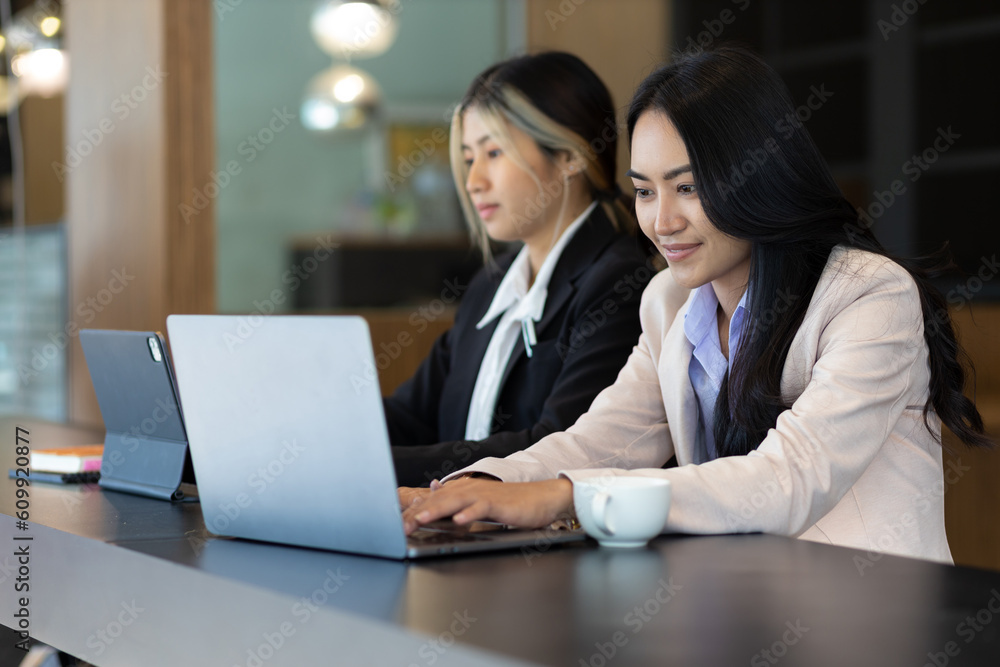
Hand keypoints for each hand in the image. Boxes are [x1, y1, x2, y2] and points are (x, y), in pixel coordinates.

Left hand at [401, 477, 573, 534]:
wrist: (541, 498)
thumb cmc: (510, 504)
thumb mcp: (479, 503)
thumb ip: (456, 501)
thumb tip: (432, 494)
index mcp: (462, 491)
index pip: (432, 501)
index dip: (411, 512)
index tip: (393, 524)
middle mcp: (469, 490)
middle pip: (437, 501)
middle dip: (416, 514)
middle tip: (398, 527)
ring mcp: (483, 496)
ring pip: (454, 502)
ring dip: (436, 511)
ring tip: (420, 520)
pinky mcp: (498, 504)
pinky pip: (481, 508)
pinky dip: (469, 514)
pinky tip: (459, 521)